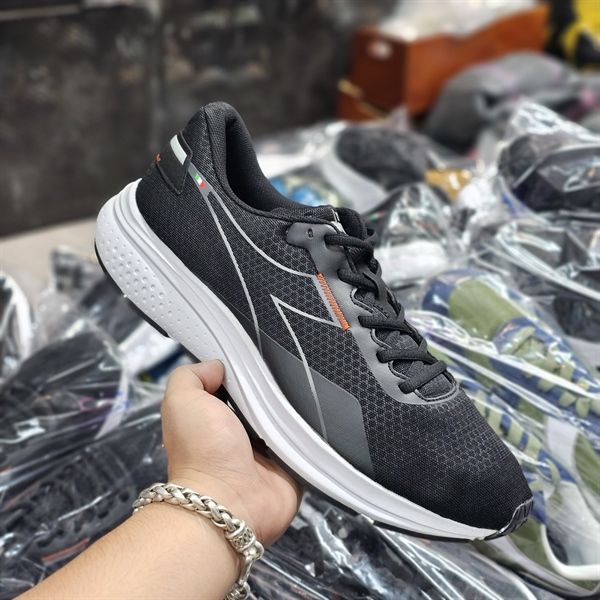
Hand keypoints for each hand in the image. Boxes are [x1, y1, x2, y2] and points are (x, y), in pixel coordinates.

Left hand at [161, 360, 301, 545]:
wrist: (228, 503)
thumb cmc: (202, 450)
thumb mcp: (181, 402)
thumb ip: (190, 376)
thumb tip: (218, 366)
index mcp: (217, 416)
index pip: (236, 384)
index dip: (245, 368)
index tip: (260, 350)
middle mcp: (243, 432)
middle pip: (266, 398)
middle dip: (276, 384)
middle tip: (293, 364)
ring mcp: (271, 450)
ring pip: (290, 417)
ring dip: (297, 405)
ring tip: (312, 382)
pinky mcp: (294, 464)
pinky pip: (309, 440)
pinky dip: (314, 428)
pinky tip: (322, 409)